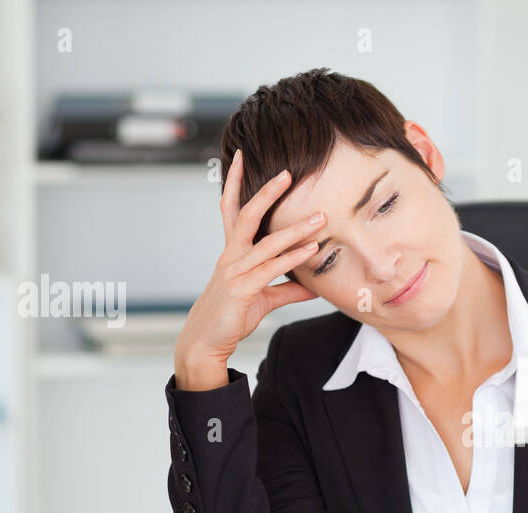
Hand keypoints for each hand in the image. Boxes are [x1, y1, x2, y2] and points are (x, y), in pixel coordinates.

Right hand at [174, 149, 325, 388]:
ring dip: (295, 229)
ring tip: (321, 218)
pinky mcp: (242, 289)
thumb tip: (313, 286)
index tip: (240, 156)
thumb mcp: (263, 298)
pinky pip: (271, 269)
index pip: (232, 209)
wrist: (206, 342)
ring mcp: (235, 271)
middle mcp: (231, 256)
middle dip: (266, 192)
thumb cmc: (231, 316)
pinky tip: (311, 250)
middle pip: (247, 214)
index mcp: (233, 252)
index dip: (235, 182)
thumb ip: (288, 289)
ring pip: (266, 242)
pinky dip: (292, 258)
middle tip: (287, 172)